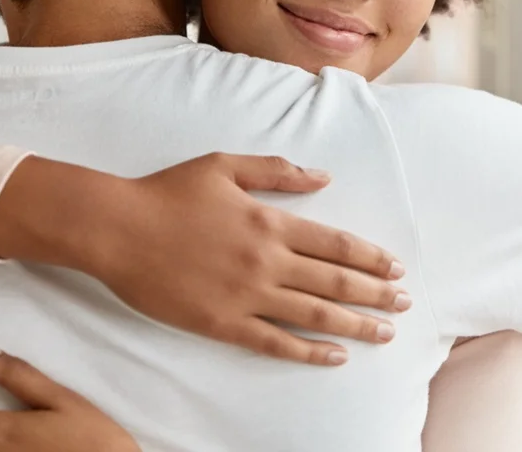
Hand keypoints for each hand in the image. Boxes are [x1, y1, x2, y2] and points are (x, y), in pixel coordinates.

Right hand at [0, 153, 411, 365]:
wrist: (116, 228)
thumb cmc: (169, 192)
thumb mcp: (225, 165)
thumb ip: (277, 171)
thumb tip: (324, 177)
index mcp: (269, 221)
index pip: (335, 243)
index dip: (370, 257)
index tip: (396, 267)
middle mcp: (266, 261)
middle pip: (334, 281)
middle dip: (375, 293)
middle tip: (405, 303)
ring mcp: (245, 295)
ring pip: (314, 315)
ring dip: (355, 324)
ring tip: (385, 332)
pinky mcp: (222, 323)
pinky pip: (274, 342)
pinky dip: (308, 352)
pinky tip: (335, 356)